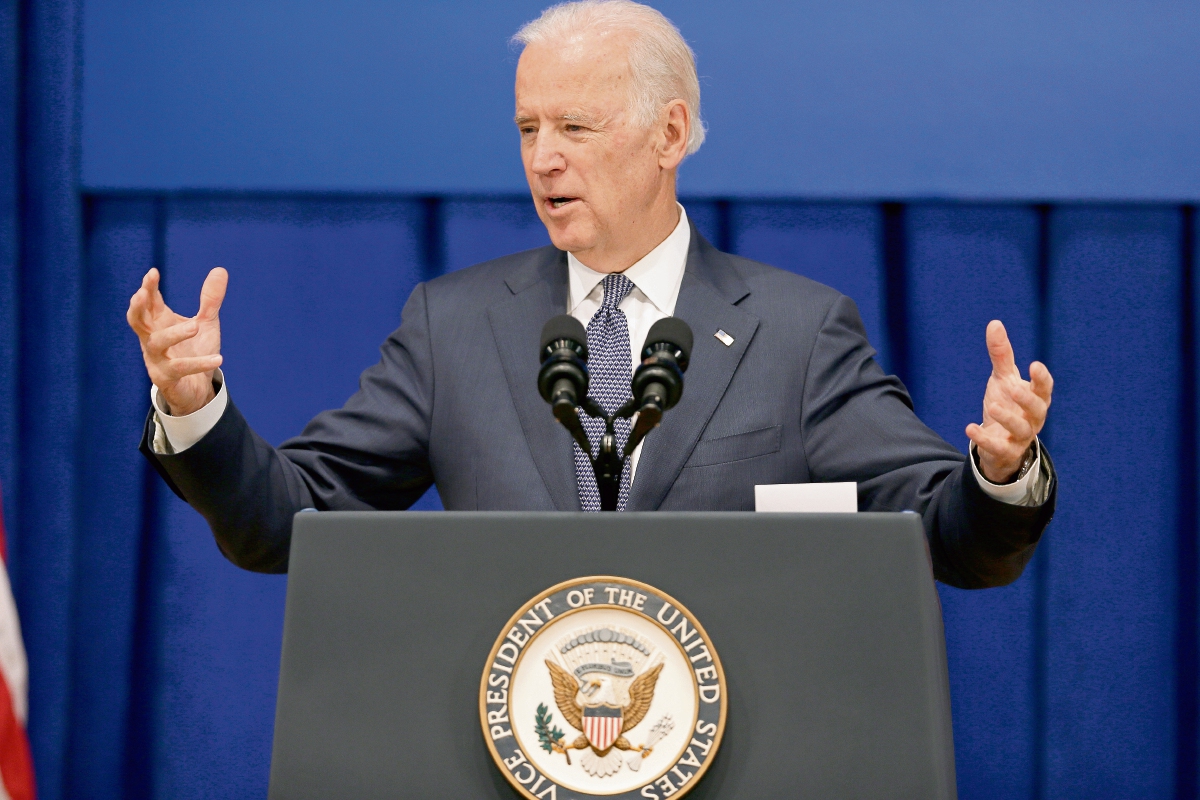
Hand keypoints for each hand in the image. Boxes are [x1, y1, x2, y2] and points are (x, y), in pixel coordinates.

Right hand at [127, 267, 226, 416]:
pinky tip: (218, 358)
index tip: (153, 273)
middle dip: (138, 306)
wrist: (197, 388)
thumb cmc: (195, 350)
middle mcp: (152, 338)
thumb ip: (210, 299)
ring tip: (195, 327)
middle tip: (144, 293)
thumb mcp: (206, 322)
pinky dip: (198, 363)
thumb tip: (220, 269)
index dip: (148, 288)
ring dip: (174, 333)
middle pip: (136, 320)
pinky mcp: (165, 377)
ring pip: (157, 343)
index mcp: (158, 322)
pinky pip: (179, 368)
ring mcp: (156, 359)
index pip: (148, 302)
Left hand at [966, 320, 1053, 483]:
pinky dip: (984, 439)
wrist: (998, 442)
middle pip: (1037, 409)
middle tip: (1013, 388)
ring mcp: (1020, 437)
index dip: (1042, 378)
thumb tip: (994, 323)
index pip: (1045, 388)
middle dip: (1027, 399)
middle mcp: (1032, 418)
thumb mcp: (1003, 378)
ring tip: (993, 405)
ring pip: (1022, 430)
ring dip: (1008, 418)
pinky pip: (998, 448)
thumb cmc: (1007, 404)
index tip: (1034, 365)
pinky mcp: (1005, 451)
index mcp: (1035, 398)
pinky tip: (969, 428)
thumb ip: (1001, 355)